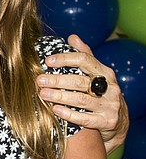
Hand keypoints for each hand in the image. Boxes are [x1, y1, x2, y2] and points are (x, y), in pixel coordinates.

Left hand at [38, 34, 128, 153]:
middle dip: (57, 80)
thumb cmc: (101, 92)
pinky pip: (84, 118)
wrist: (118, 120)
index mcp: (105, 72)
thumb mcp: (96, 73)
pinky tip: (55, 109)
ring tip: (42, 94)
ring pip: (81, 100)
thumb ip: (85, 56)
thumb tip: (72, 37)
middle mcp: (109, 88)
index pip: (85, 60)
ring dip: (60, 96)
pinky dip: (68, 114)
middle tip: (39, 80)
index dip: (65, 59)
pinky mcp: (106, 121)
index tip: (47, 61)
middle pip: (80, 81)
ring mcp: (109, 105)